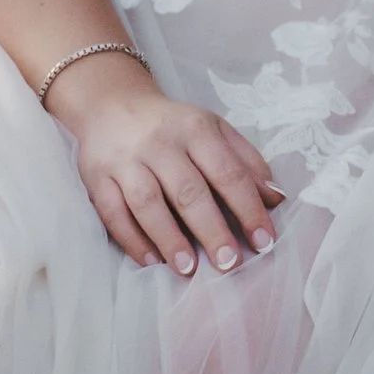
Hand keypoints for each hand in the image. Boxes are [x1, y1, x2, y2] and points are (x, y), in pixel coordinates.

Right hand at [47, 55, 283, 276]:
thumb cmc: (173, 126)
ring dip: (169, 239)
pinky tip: (150, 261)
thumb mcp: (214, 130)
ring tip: (189, 270)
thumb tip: (277, 199)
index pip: (227, 172)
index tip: (264, 241)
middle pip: (188, 190)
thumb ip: (246, 162)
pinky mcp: (97, 177)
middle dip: (211, 230)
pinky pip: (112, 212)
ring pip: (147, 203)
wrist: (112, 104)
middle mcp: (160, 143)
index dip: (248, 208)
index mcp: (196, 129)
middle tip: (230, 264)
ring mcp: (126, 160)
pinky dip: (131, 239)